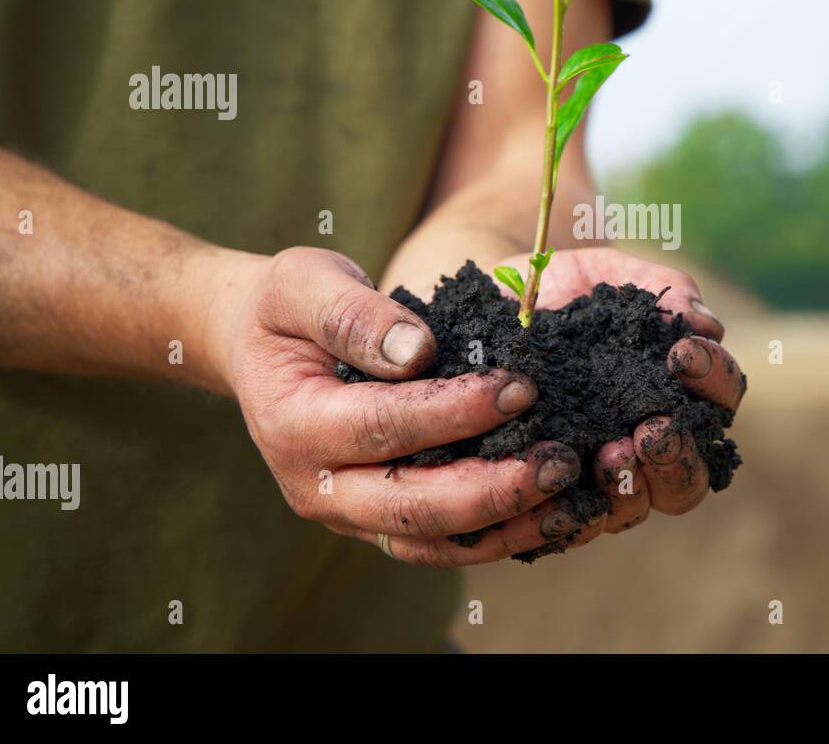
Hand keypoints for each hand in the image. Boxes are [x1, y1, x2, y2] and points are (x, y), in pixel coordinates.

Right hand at [205, 246, 604, 566]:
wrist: (260, 346)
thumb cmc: (287, 308)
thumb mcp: (303, 284)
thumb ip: (354, 314)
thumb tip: (416, 352)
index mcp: (294, 426)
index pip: (385, 428)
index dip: (456, 412)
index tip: (519, 386)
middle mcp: (316, 487)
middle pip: (412, 507)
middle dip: (493, 488)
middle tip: (560, 459)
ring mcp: (348, 514)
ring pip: (433, 541)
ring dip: (505, 526)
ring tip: (568, 494)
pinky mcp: (378, 521)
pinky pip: (442, 544)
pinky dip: (497, 536)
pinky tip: (550, 512)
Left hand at [497, 246, 745, 533]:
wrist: (490, 303)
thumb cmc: (560, 289)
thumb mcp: (609, 274)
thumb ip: (660, 289)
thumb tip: (704, 322)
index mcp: (676, 392)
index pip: (719, 401)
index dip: (715, 380)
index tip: (682, 353)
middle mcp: (648, 442)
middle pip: (692, 477)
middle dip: (680, 455)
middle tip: (653, 427)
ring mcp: (603, 475)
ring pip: (639, 507)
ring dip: (634, 486)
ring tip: (610, 453)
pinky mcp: (554, 495)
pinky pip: (576, 523)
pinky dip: (576, 511)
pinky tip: (561, 481)